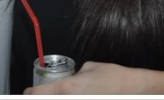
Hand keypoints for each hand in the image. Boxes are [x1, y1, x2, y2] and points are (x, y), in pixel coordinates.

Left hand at [24, 61, 163, 94]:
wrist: (135, 90)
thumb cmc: (115, 78)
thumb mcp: (90, 67)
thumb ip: (74, 75)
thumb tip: (70, 80)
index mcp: (68, 88)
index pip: (36, 95)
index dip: (29, 94)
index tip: (28, 93)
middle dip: (43, 98)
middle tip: (43, 95)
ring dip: (56, 98)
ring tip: (62, 94)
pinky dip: (72, 99)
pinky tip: (79, 96)